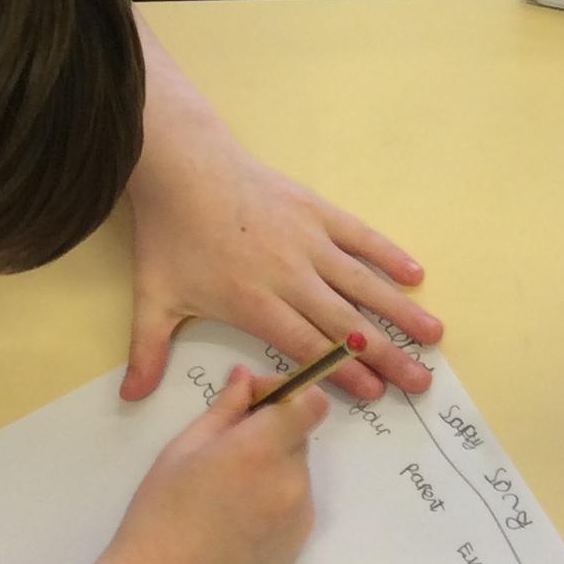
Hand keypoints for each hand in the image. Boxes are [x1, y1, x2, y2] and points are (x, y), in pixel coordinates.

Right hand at [102, 365, 326, 563]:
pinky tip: (232, 521)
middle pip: (299, 436)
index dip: (287, 393)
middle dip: (269, 431)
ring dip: (270, 466)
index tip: (253, 402)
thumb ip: (224, 410)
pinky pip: (293, 505)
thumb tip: (245, 380)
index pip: (311, 403)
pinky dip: (272, 500)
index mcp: (262, 449)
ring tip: (221, 493)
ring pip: (294, 471)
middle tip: (222, 449)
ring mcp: (299, 518)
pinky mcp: (297, 547)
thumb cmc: (158, 517)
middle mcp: (292, 481)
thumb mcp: (182, 450)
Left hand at [123, 89, 440, 404]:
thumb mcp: (153, 297)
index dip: (342, 372)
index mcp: (253, 302)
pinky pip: (359, 235)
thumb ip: (147, 351)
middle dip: (385, 356)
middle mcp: (288, 275)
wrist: (183, 166)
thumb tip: (130, 398)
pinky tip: (416, 275)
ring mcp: (306, 239)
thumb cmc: (169, 234)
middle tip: (419, 381)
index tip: (375, 394)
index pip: (307, 345)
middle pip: (343, 323)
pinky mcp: (315, 209)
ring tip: (434, 335)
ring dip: (399, 311)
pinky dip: (388, 254)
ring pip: (361, 282)